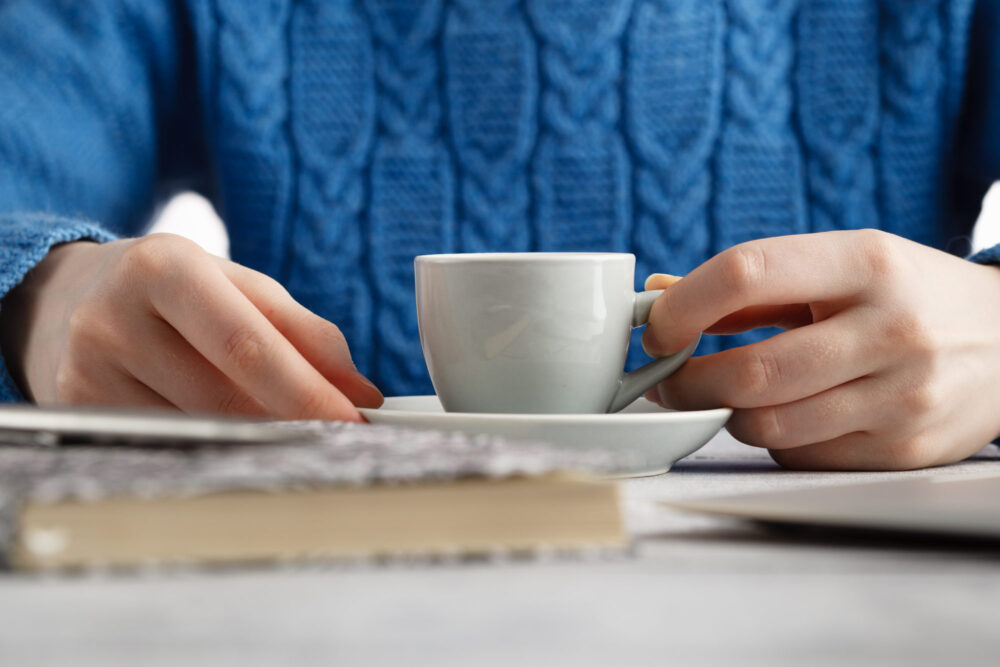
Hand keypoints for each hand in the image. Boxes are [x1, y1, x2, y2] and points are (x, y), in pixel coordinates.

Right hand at [0, 234, 382, 419]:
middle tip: (339, 437)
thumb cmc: (172, 291)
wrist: (66, 298)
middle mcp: (114, 320)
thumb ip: (305, 332)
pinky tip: (230, 437)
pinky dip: (215, 448)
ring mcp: (87, 373)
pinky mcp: (78, 415)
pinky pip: (170, 447)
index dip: (306, 391)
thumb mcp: (237, 286)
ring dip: (258, 439)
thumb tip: (361, 393)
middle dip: (293, 423)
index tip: (355, 422)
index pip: (247, 343)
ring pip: (201, 431)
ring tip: (282, 428)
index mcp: (163, 268)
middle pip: (226, 397)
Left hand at [642, 230, 999, 470]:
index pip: (748, 272)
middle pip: (750, 371)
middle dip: (686, 383)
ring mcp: (904, 395)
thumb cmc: (907, 295)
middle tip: (668, 381)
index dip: (683, 306)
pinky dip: (778, 441)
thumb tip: (658, 298)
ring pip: (768, 426)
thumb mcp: (841, 265)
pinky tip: (794, 416)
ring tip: (734, 395)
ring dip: (730, 415)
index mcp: (865, 262)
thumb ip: (750, 285)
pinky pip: (802, 456)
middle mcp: (890, 328)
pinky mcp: (907, 448)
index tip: (656, 329)